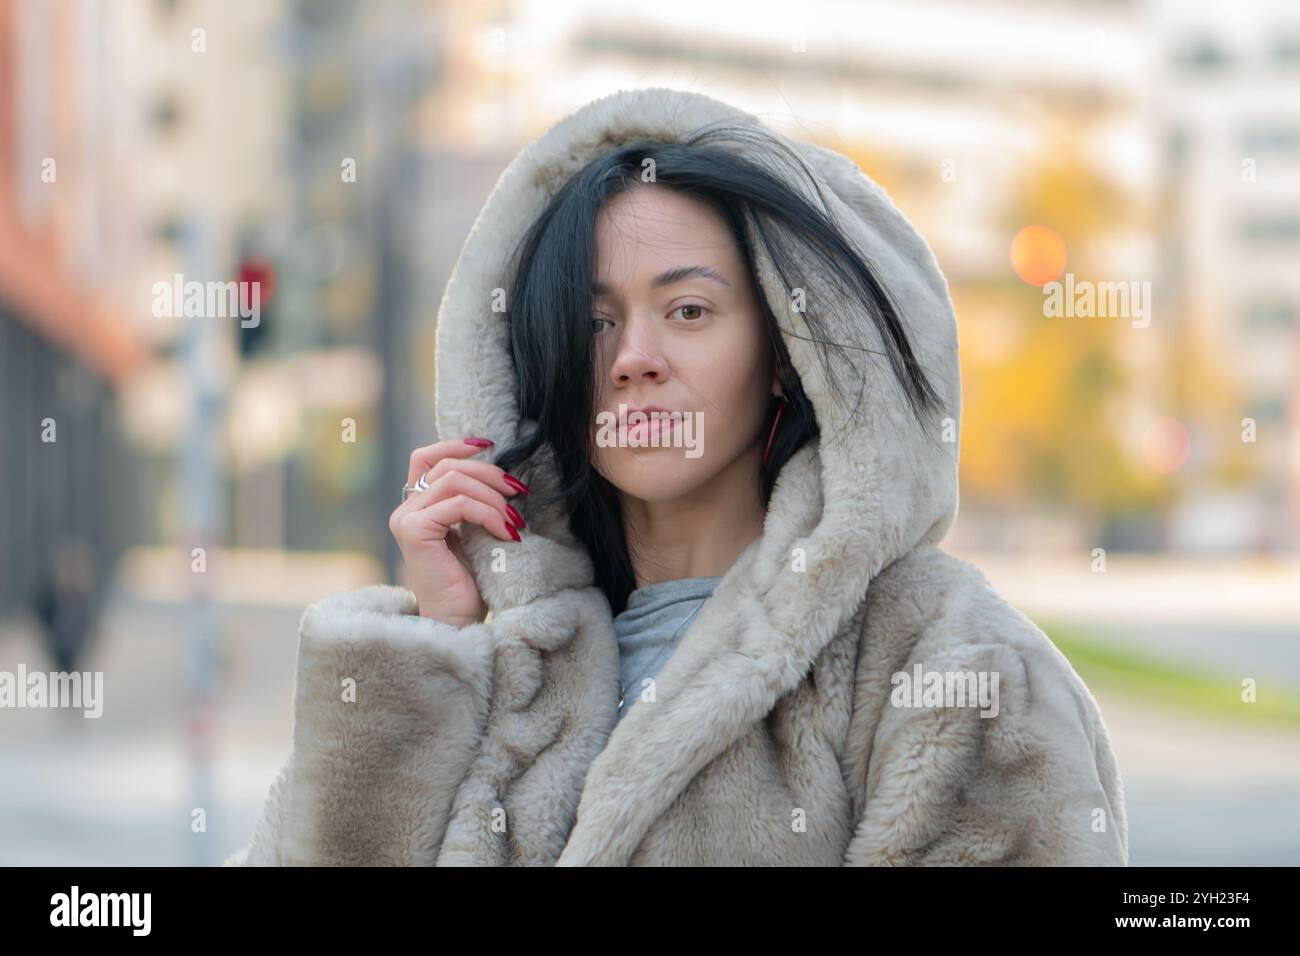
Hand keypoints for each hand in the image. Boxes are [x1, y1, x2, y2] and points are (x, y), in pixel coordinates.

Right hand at [388, 437, 528, 625]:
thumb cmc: (471, 583)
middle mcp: (405, 510)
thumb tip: (502, 474)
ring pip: (454, 481)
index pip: (427, 458)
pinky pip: (457, 505)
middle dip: (490, 474)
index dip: (456, 445)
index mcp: (417, 507)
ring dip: (493, 498)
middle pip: (448, 466)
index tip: (490, 444)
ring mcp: (406, 519)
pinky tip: (505, 533)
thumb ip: (474, 503)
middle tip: (519, 493)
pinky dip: (488, 514)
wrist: (458, 623)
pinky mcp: (414, 532)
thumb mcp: (475, 532)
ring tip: (514, 523)